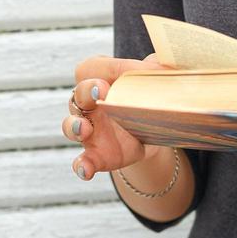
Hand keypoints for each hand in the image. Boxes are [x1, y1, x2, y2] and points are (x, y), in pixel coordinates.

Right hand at [63, 52, 168, 180]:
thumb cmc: (145, 94)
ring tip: (84, 129)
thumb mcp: (152, 78)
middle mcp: (89, 102)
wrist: (152, 129)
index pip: (95, 67)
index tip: (128, 71)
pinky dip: (81, 165)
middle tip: (101, 92)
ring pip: (71, 126)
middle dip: (86, 91)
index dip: (110, 68)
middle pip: (79, 93)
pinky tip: (85, 170)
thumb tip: (165, 67)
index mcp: (100, 77)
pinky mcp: (96, 154)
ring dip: (75, 126)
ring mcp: (89, 129)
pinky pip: (82, 160)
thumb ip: (157, 68)